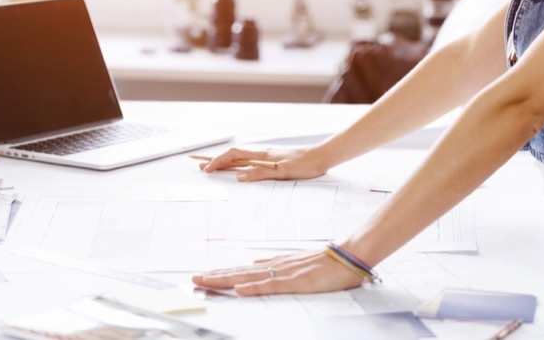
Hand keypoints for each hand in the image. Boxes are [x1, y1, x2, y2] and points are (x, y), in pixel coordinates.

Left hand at [192, 249, 362, 295]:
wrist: (350, 255)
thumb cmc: (327, 261)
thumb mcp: (297, 262)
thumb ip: (276, 265)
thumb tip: (255, 265)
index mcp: (276, 264)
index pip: (243, 269)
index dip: (222, 273)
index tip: (204, 275)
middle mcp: (277, 266)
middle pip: (240, 272)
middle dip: (215, 276)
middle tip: (193, 278)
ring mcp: (286, 273)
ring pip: (249, 277)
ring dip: (226, 279)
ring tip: (206, 281)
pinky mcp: (297, 281)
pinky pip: (272, 285)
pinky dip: (255, 287)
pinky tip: (240, 289)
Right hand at [198, 145, 326, 181]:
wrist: (321, 157)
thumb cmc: (304, 164)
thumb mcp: (281, 172)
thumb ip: (260, 173)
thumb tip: (238, 177)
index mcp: (262, 154)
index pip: (234, 154)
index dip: (218, 161)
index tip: (207, 169)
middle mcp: (263, 153)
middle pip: (235, 155)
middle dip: (218, 161)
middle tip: (202, 167)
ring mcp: (268, 155)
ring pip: (242, 158)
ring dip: (227, 163)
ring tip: (215, 168)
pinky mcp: (274, 160)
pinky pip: (251, 161)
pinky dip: (239, 164)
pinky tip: (239, 168)